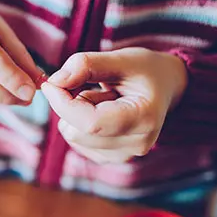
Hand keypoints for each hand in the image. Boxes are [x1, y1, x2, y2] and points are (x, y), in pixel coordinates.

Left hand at [41, 47, 187, 163]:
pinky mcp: (110, 158)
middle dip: (70, 105)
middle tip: (89, 85)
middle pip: (76, 131)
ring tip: (101, 98)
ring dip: (75, 114)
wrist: (165, 86)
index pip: (90, 122)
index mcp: (144, 119)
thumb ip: (87, 65)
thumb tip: (55, 81)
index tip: (51, 84)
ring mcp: (124, 156)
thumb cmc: (145, 70)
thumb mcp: (121, 58)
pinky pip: (76, 142)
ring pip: (73, 137)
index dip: (63, 103)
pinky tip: (100, 111)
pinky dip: (78, 124)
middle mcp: (136, 144)